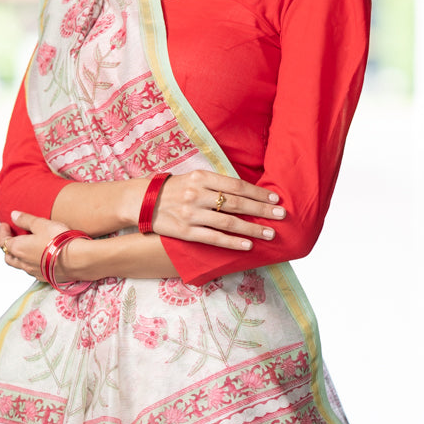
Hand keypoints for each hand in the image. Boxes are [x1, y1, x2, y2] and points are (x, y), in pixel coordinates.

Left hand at [0, 211, 70, 282]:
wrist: (77, 259)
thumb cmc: (59, 241)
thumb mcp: (41, 224)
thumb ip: (25, 220)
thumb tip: (14, 215)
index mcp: (18, 249)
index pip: (3, 242)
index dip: (3, 232)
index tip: (5, 225)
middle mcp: (23, 263)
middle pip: (8, 257)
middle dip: (7, 247)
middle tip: (11, 237)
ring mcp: (34, 272)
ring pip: (20, 265)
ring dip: (19, 256)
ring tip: (26, 246)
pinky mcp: (46, 277)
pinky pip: (33, 271)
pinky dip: (31, 263)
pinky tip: (39, 257)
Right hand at [151, 171, 284, 250]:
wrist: (143, 201)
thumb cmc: (175, 189)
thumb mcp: (194, 178)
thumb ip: (217, 183)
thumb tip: (246, 191)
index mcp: (201, 177)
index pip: (236, 185)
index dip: (257, 192)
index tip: (275, 198)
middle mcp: (197, 194)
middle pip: (235, 203)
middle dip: (261, 209)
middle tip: (281, 215)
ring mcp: (191, 214)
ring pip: (228, 222)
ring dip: (252, 229)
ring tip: (270, 233)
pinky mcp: (185, 231)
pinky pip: (213, 238)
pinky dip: (232, 243)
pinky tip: (247, 246)